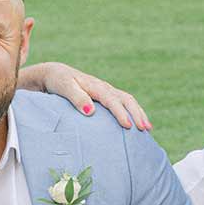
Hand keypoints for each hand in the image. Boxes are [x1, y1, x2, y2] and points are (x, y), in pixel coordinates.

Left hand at [17, 61, 149, 130]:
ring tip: (147, 129)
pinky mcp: (106, 97)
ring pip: (128, 101)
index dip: (121, 113)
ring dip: (138, 113)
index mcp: (95, 86)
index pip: (112, 100)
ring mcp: (106, 92)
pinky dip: (133, 113)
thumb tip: (91, 112)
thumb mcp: (64, 88)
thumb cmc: (58, 82)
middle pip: (126, 99)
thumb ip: (76, 98)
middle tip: (144, 129)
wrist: (55, 74)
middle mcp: (104, 88)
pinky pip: (123, 104)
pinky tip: (137, 125)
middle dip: (137, 113)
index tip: (128, 126)